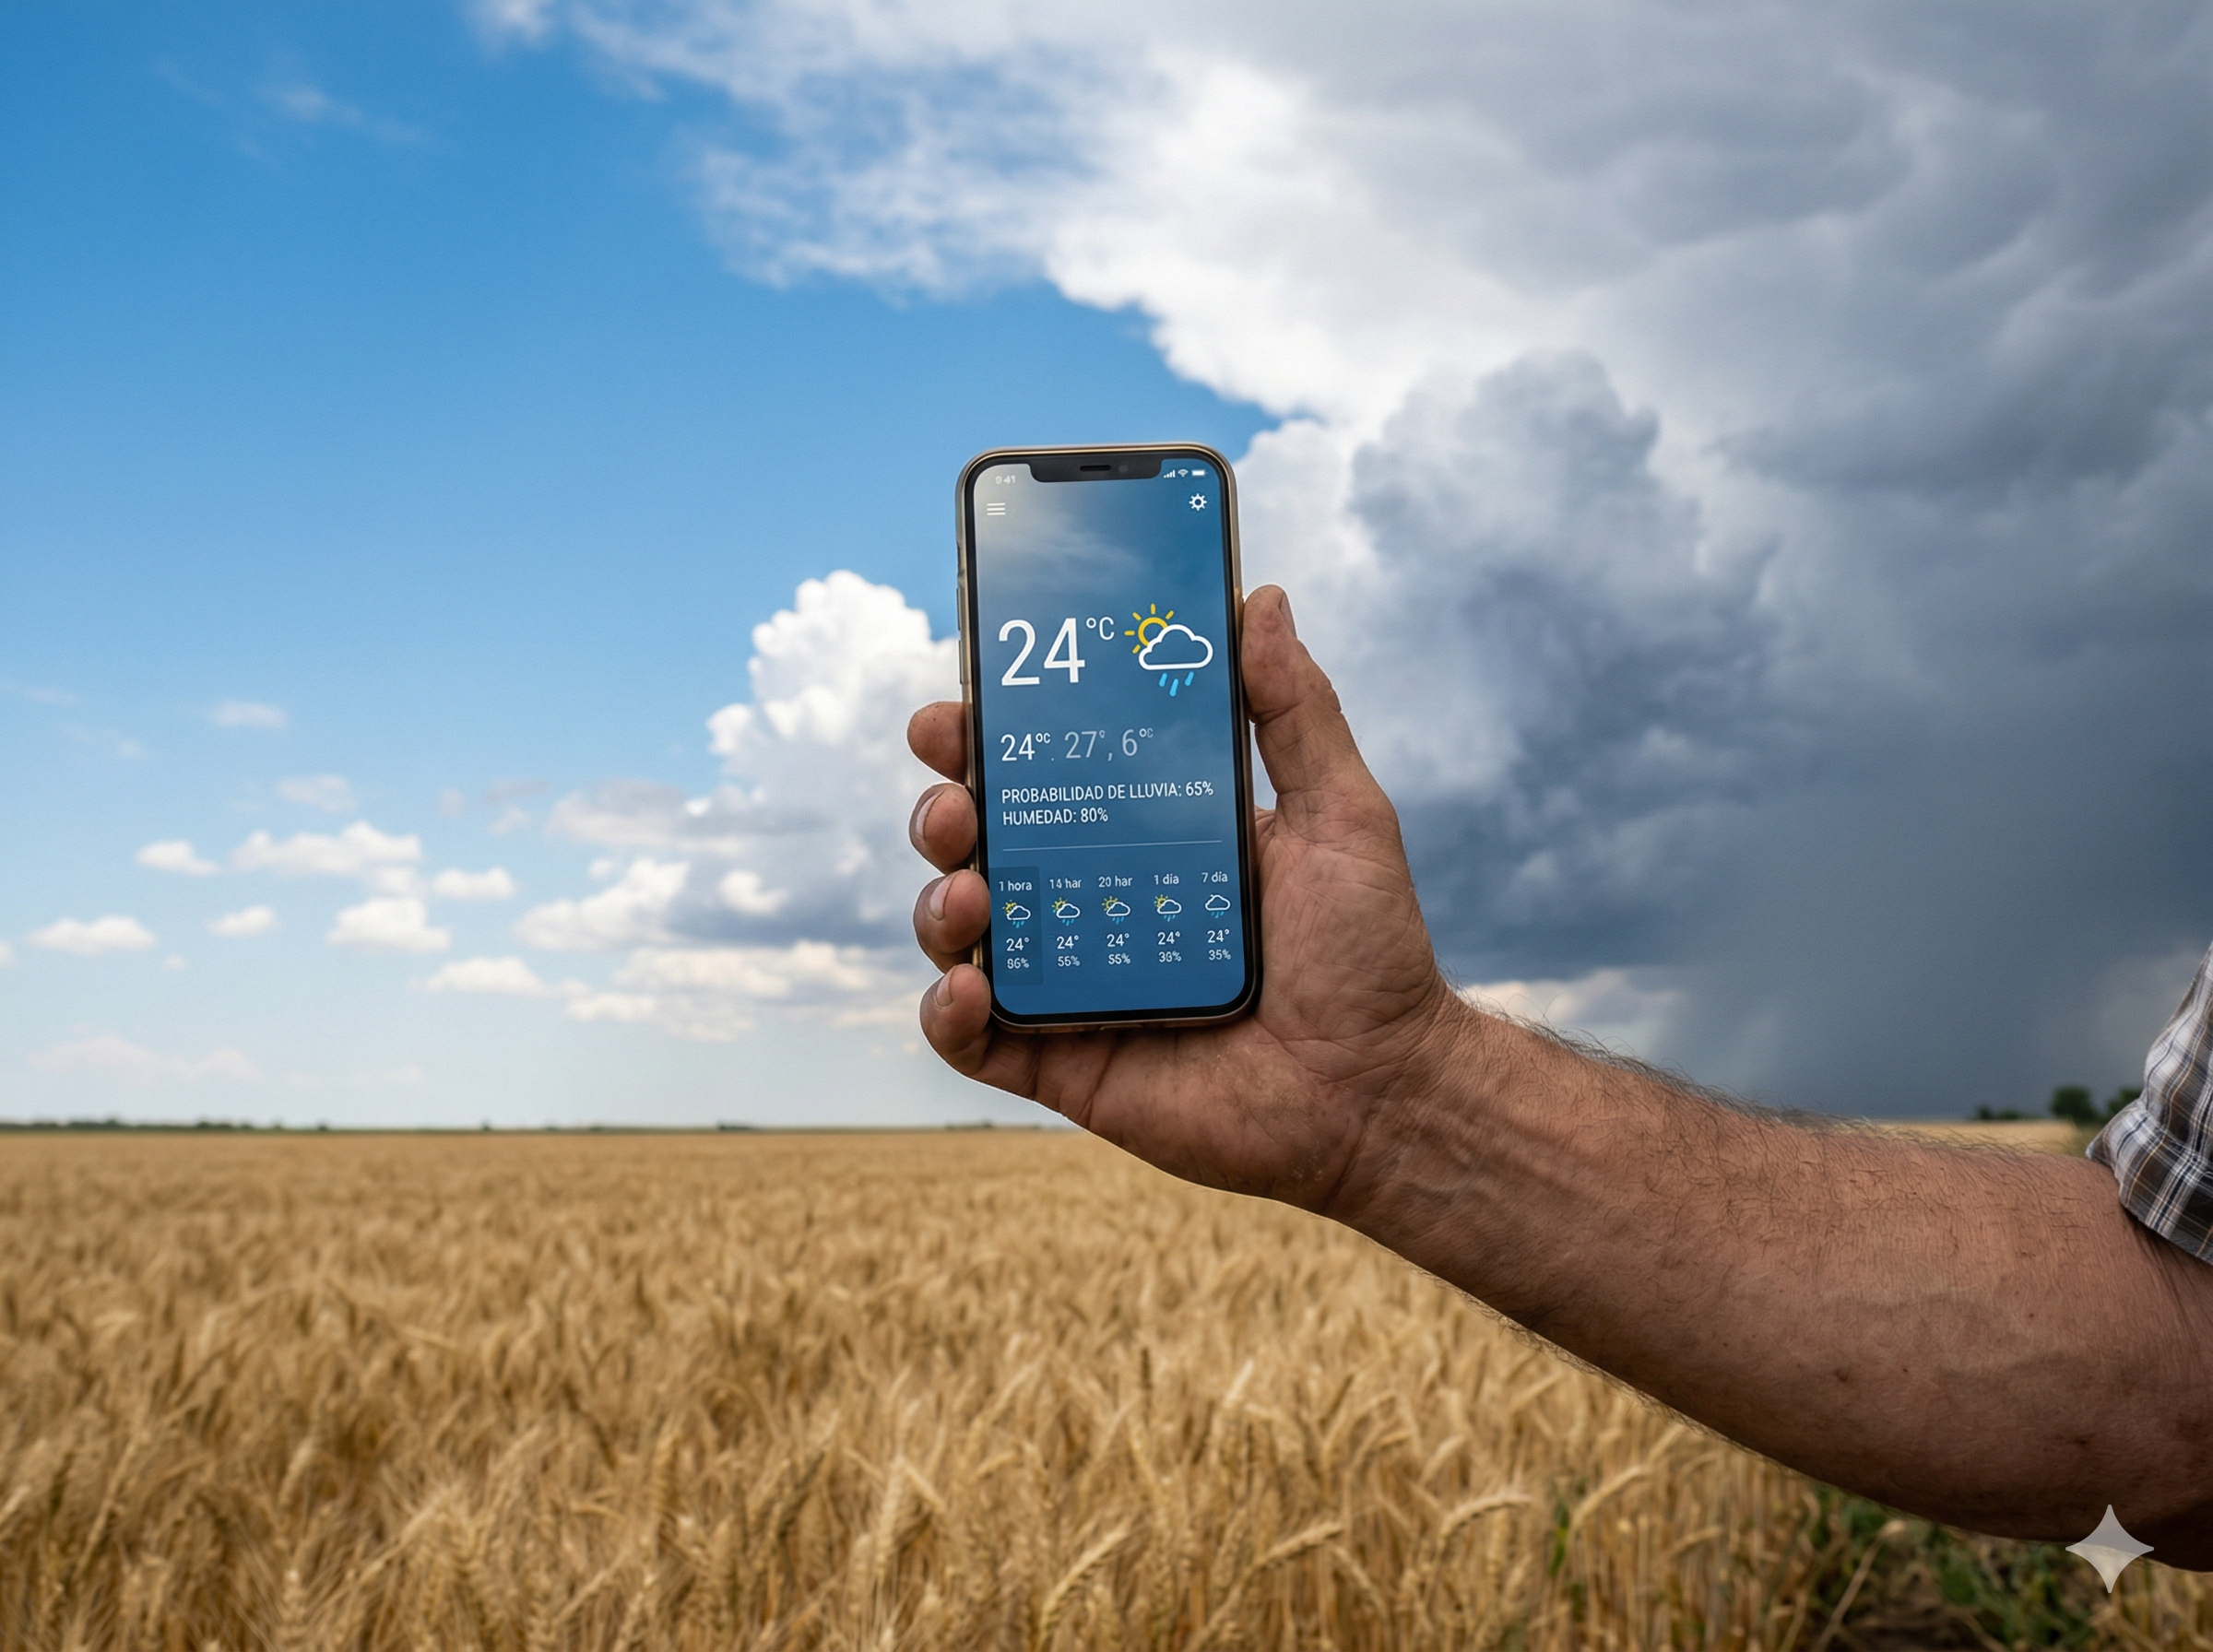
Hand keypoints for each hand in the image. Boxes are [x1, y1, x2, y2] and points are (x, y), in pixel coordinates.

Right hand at [907, 584, 1468, 1211]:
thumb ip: (1297, 712)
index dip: (984, 735)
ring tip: (969, 892)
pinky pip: (971, 1039)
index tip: (955, 708)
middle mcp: (1093, 899)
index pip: (1042, 769)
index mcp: (1144, 833)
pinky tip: (968, 986)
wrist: (1383, 1092)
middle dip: (944, 808)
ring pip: (961, 930)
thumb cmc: (1370, 955)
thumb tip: (1261, 597)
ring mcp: (1071, 981)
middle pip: (982, 840)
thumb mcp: (1343, 816)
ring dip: (939, 900)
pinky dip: (948, 1012)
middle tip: (957, 797)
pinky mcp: (1061, 1061)